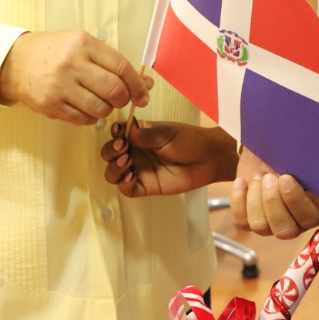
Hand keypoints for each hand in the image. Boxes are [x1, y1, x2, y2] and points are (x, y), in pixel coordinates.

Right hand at [0, 31, 151, 125]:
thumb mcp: (82, 45)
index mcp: (83, 44)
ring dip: (106, 109)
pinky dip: (91, 117)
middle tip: (120, 99)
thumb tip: (144, 83)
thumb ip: (112, 62)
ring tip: (99, 102)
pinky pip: (83, 119)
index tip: (144, 94)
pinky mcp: (51, 105)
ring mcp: (60, 86)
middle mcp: (72, 64)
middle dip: (123, 99)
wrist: (16, 62)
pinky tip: (85, 107)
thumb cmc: (53, 52)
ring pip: (100, 109)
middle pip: (114, 90)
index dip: (137, 84)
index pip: (121, 67)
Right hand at [101, 119, 236, 197]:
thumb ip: (145, 134)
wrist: (209, 158)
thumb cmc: (189, 140)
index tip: (120, 136)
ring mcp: (140, 169)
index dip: (114, 136)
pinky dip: (124, 184)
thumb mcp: (166, 133)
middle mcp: (136, 152)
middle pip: (109, 154)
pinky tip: (132, 176)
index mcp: (138, 135)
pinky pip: (127, 189)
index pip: (116, 135)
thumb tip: (125, 131)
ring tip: (127, 163)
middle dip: (110, 152)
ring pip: (113, 173)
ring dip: (114, 168)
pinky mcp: (146, 186)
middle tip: (123, 150)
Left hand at [229, 147, 318, 239]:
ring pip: (260, 226)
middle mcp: (295, 223)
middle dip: (273, 202)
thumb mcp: (310, 152)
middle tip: (268, 177)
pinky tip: (242, 181)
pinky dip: (239, 200)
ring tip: (258, 176)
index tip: (286, 177)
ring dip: (256, 199)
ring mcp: (271, 225)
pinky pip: (241, 221)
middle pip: (284, 230)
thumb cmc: (292, 152)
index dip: (296, 201)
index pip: (310, 218)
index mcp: (317, 209)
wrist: (266, 150)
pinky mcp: (249, 220)